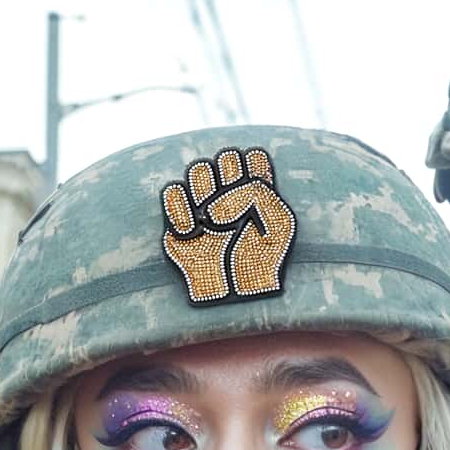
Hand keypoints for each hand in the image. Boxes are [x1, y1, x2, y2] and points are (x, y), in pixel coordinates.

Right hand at [159, 147, 294, 303]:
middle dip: (229, 178)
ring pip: (197, 169)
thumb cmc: (264, 260)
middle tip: (235, 207)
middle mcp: (230, 192)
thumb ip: (256, 194)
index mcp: (258, 189)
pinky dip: (179, 207)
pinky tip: (192, 231)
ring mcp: (204, 205)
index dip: (253, 169)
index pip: (252, 156)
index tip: (257, 192)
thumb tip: (216, 203)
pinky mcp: (180, 221)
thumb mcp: (278, 223)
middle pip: (222, 157)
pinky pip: (171, 192)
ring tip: (215, 221)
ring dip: (207, 188)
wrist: (240, 292)